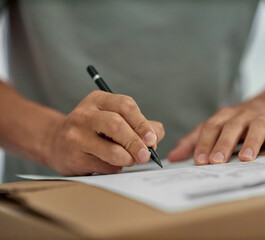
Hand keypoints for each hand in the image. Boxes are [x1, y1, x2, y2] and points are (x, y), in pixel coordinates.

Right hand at [45, 90, 164, 175]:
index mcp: (98, 100)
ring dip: (128, 158)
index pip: (126, 106)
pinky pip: (103, 166)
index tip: (153, 139)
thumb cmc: (93, 129)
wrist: (55, 142)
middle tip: (146, 155)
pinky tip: (111, 164)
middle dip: (137, 142)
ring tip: (130, 160)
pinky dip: (115, 167)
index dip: (143, 124)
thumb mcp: (113, 117)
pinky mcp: (73, 157)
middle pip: (118, 125)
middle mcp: (85, 114)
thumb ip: (139, 124)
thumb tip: (157, 136)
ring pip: (111, 150)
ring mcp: (76, 136)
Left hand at [168, 98, 264, 164]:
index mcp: (224, 116)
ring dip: (252, 142)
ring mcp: (263, 118)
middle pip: (231, 127)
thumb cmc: (239, 121)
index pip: (211, 127)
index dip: (204, 143)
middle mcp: (243, 115)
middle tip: (216, 162)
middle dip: (223, 144)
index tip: (198, 161)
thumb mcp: (216, 127)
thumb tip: (173, 157)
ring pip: (257, 127)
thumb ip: (195, 141)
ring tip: (246, 159)